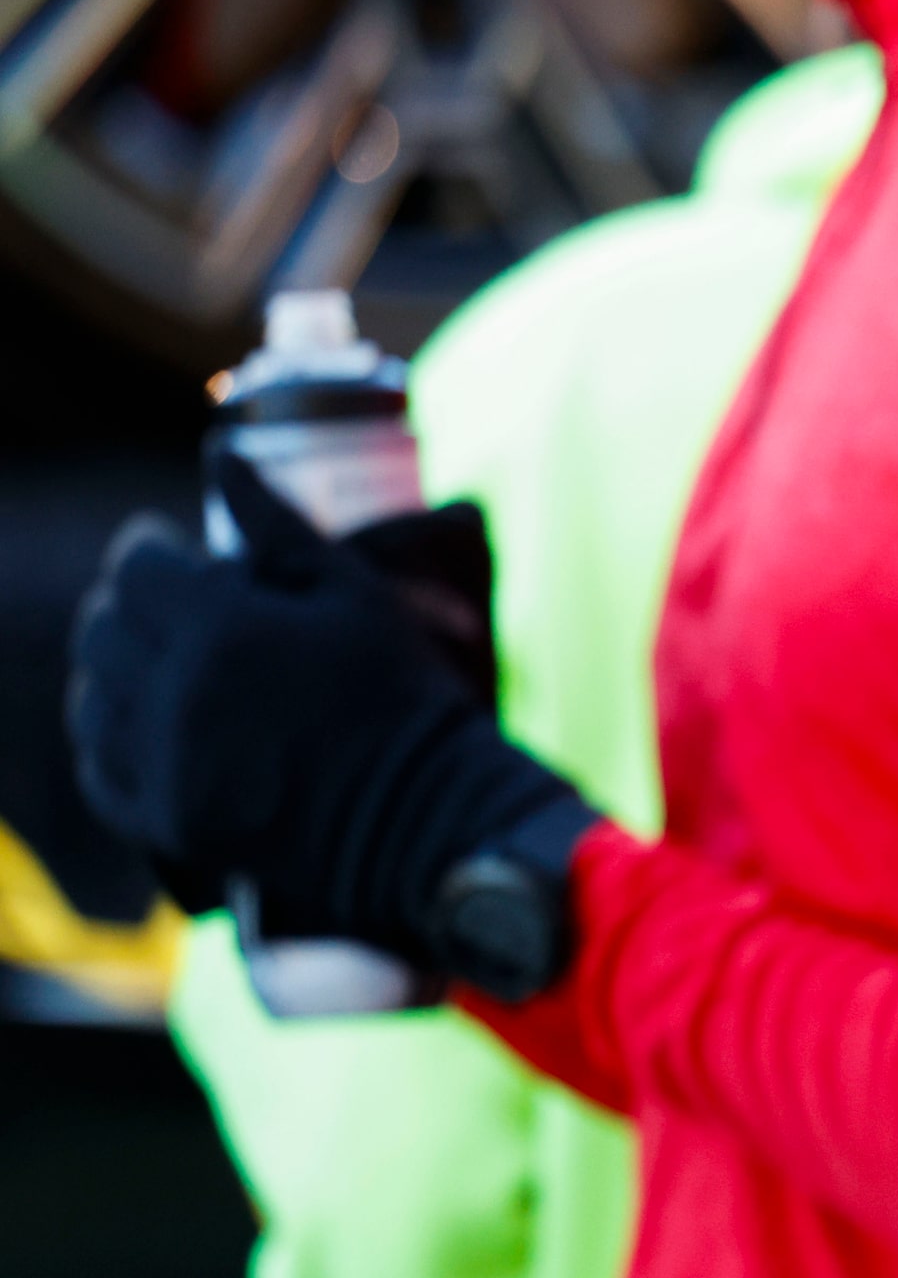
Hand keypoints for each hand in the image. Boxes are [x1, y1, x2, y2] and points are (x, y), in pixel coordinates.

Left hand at [66, 456, 587, 961]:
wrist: (426, 812)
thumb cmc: (404, 691)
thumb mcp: (354, 592)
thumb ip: (278, 524)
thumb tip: (222, 457)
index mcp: (226, 630)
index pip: (137, 571)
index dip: (146, 549)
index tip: (165, 542)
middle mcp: (180, 697)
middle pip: (102, 634)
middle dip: (125, 605)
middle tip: (162, 600)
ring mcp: (169, 766)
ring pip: (92, 703)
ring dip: (111, 672)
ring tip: (152, 660)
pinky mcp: (171, 820)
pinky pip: (102, 772)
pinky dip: (108, 740)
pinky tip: (140, 724)